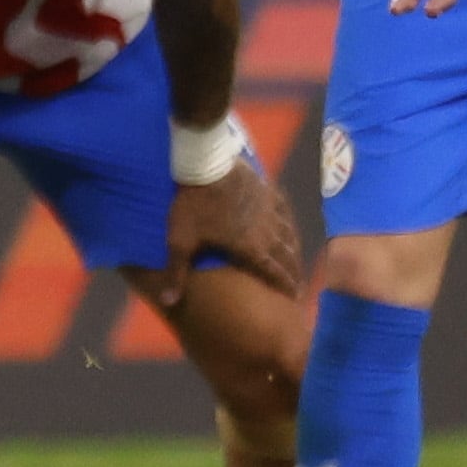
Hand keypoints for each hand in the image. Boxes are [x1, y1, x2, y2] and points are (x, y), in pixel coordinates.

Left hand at [152, 152, 303, 310]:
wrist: (206, 163)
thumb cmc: (193, 205)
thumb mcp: (180, 241)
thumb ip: (176, 273)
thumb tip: (167, 302)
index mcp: (250, 247)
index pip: (274, 273)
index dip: (285, 287)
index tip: (294, 299)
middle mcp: (268, 232)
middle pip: (286, 256)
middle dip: (294, 273)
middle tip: (299, 286)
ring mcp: (270, 210)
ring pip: (289, 235)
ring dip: (294, 250)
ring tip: (297, 261)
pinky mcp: (268, 191)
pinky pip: (285, 211)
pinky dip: (289, 222)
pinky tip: (289, 225)